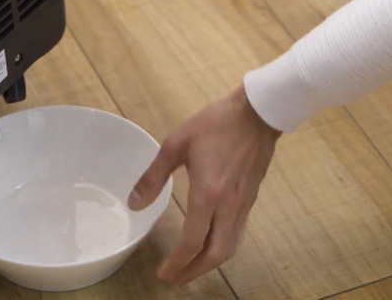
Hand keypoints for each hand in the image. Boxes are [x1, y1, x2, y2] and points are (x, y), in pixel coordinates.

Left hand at [127, 85, 280, 282]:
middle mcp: (228, 206)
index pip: (193, 241)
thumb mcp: (176, 143)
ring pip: (230, 247)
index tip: (163, 272)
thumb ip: (153, 176)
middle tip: (175, 277)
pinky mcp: (251, 200)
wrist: (258, 113)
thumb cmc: (215, 124)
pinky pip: (237, 233)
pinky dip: (222, 247)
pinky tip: (210, 243)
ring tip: (190, 267)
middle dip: (194, 271)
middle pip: (215, 254)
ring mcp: (243, 205)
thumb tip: (134, 203)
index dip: (177, 262)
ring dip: (209, 263)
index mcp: (208, 193)